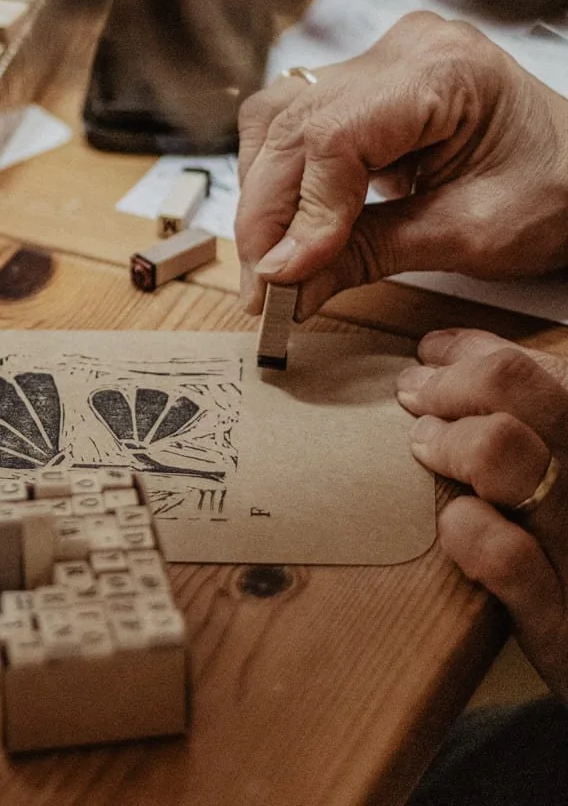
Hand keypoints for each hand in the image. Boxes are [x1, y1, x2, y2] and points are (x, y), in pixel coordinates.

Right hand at [236, 11, 567, 317]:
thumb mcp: (463, 236)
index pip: (333, 136)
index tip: (281, 278)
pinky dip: (277, 180)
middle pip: (290, 126)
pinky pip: (291, 124)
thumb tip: (285, 289)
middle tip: (259, 290)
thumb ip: (365, 257)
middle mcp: (400, 50)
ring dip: (260, 197)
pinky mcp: (361, 86)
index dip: (298, 212)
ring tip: (266, 263)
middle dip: (264, 217)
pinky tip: (283, 226)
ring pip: (275, 121)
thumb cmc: (552, 193)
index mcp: (443, 70)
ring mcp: (377, 62)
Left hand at [397, 328, 567, 701]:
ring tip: (423, 446)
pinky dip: (467, 528)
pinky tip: (452, 522)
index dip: (475, 350)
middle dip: (451, 383)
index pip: (547, 367)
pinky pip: (504, 553)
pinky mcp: (560, 619)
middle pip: (523, 390)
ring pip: (505, 452)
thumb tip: (446, 347)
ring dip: (450, 440)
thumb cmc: (567, 550)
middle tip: (413, 395)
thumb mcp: (561, 472)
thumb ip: (521, 408)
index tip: (432, 354)